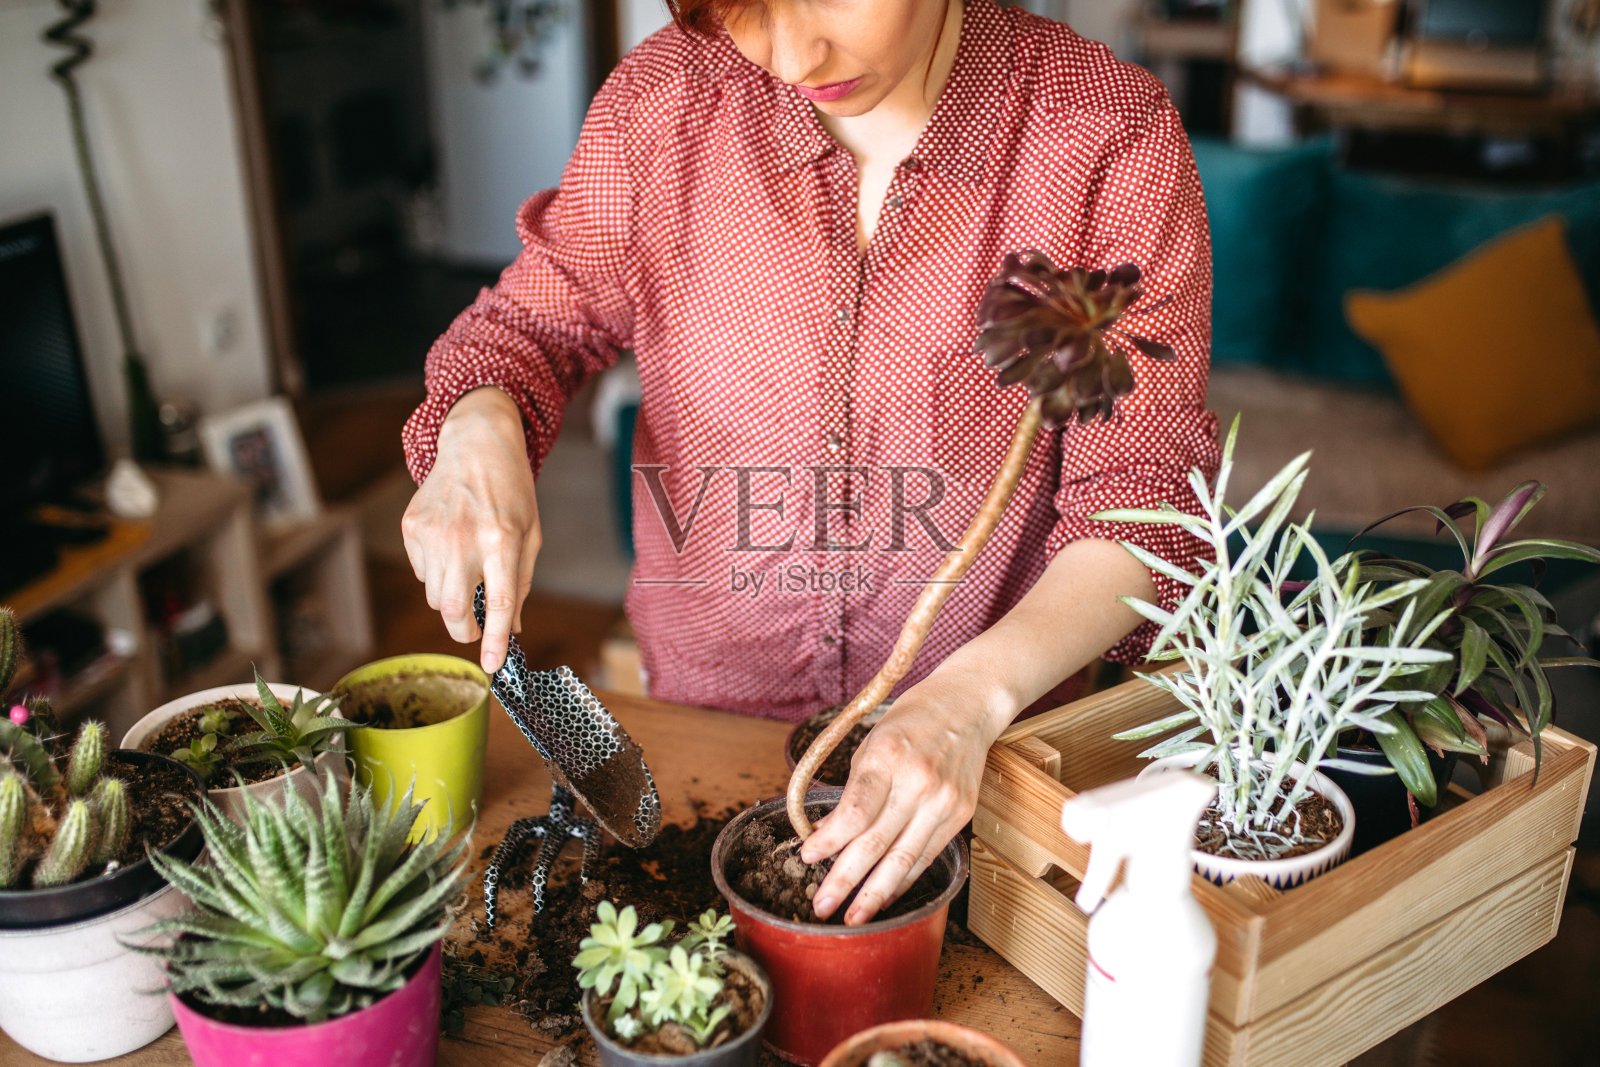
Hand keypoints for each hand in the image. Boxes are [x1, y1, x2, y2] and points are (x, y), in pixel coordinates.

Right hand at [402, 387, 540, 673]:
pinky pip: (422, 573)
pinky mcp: (411, 528)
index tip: (492, 666)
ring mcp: (432, 533)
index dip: (496, 641)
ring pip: (436, 596)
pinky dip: (437, 573)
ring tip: (469, 570)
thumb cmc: (511, 491)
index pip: (499, 603)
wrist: (476, 444)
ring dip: (453, 599)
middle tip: (476, 630)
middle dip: (465, 631)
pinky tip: (451, 546)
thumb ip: (520, 583)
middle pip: (455, 610)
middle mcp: (463, 538)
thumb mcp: (530, 534)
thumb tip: (515, 629)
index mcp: (501, 540)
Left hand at [798, 670, 1008, 924]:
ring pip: (904, 860)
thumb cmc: (911, 721)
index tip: (807, 858)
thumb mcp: (872, 743)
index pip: (855, 811)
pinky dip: (902, 880)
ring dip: (874, 894)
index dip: (829, 841)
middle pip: (876, 843)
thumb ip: (852, 791)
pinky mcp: (961, 815)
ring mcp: (944, 801)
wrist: (967, 706)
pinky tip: (883, 896)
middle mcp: (919, 782)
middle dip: (845, 880)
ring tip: (851, 918)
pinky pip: (926, 856)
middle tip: (821, 906)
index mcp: (889, 756)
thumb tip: (825, 834)